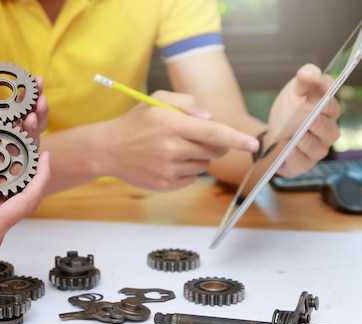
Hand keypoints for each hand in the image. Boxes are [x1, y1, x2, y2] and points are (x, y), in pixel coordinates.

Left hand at [0, 74, 48, 193]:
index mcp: (1, 119)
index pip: (22, 104)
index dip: (32, 92)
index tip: (37, 80)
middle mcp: (8, 136)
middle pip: (32, 124)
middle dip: (39, 111)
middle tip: (40, 100)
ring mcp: (8, 154)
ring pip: (30, 143)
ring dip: (34, 130)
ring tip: (32, 118)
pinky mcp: (3, 173)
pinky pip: (18, 167)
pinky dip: (24, 157)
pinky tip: (25, 146)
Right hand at [103, 90, 259, 190]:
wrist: (107, 149)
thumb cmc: (135, 123)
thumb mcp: (157, 100)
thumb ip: (188, 103)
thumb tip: (211, 118)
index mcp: (173, 125)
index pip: (214, 133)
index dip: (237, 139)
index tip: (254, 144)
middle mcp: (172, 148)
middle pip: (214, 151)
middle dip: (215, 144)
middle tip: (197, 138)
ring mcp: (169, 169)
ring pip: (204, 165)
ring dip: (197, 157)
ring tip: (174, 149)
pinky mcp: (165, 184)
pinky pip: (192, 178)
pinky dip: (186, 170)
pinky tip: (167, 162)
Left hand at [267, 64, 341, 176]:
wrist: (273, 133)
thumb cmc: (290, 111)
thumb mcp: (294, 92)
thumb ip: (303, 80)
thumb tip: (309, 72)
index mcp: (328, 111)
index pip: (332, 105)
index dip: (327, 98)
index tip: (322, 88)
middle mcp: (326, 132)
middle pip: (328, 129)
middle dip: (320, 124)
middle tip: (313, 119)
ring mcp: (316, 149)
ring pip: (316, 147)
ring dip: (307, 142)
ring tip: (298, 136)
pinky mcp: (303, 163)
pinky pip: (301, 162)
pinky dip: (295, 156)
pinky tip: (287, 150)